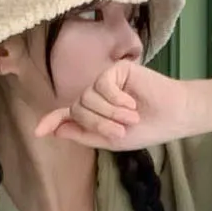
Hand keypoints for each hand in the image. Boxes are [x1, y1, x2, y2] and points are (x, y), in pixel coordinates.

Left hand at [36, 64, 211, 156]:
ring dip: (109, 114)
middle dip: (97, 123)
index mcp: (93, 114)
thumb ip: (84, 134)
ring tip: (132, 118)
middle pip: (77, 109)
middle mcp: (95, 96)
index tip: (38, 132)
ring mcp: (104, 82)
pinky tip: (132, 104)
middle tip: (121, 133)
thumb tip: (56, 130)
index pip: (67, 115)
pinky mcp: (116, 70)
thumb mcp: (112, 140)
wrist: (173, 115)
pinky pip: (102, 86)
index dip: (52, 121)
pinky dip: (115, 100)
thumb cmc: (147, 129)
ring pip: (87, 98)